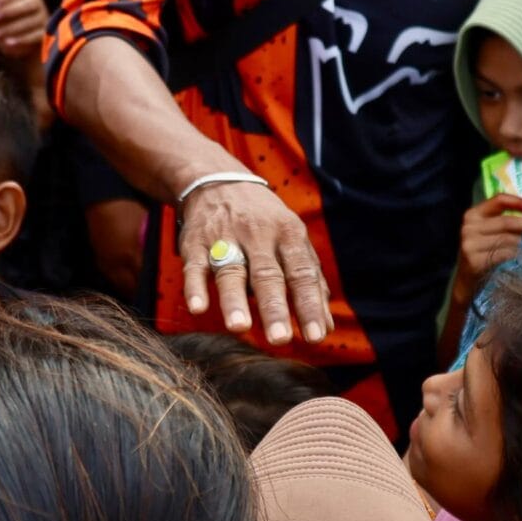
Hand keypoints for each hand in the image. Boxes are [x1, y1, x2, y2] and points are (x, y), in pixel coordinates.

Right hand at [176, 172, 330, 345]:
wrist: (219, 181)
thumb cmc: (264, 222)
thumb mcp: (292, 240)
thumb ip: (310, 281)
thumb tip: (326, 327)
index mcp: (288, 234)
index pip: (302, 274)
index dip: (309, 305)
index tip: (316, 336)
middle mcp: (258, 235)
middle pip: (268, 275)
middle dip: (274, 308)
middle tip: (280, 339)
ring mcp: (225, 237)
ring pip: (231, 271)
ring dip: (234, 300)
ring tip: (239, 327)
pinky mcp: (196, 242)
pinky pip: (195, 266)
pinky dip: (195, 287)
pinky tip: (198, 308)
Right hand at [458, 194, 521, 282]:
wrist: (467, 282)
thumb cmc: (484, 254)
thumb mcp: (489, 233)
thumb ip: (505, 222)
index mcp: (473, 215)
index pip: (499, 200)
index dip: (520, 202)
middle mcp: (468, 227)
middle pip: (506, 221)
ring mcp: (470, 245)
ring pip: (507, 239)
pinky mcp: (474, 261)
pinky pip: (504, 255)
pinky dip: (519, 255)